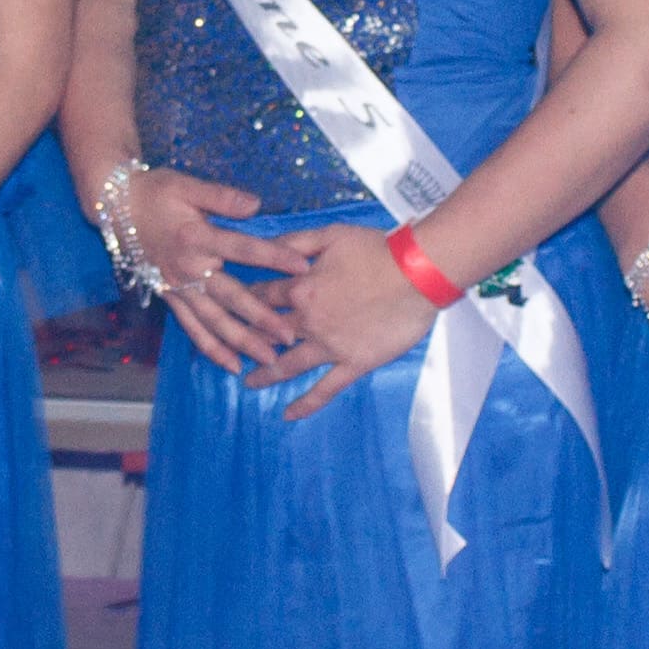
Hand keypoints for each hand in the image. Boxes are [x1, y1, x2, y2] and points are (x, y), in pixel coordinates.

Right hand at [126, 166, 292, 377]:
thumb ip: (220, 197)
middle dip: (262, 318)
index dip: (274, 257)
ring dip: (241, 342)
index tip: (303, 266)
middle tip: (290, 336)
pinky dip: (211, 348)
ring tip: (268, 359)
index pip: (243, 249)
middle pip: (231, 297)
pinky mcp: (169, 297)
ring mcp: (177, 287)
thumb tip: (255, 205)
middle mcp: (187, 268)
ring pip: (212, 321)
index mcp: (196, 238)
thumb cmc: (154, 192)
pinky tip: (232, 365)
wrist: (114, 207)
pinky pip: (191, 328)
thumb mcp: (186, 185)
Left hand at [248, 224, 440, 418]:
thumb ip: (295, 242)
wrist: (417, 272)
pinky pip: (324, 389)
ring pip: (287, 365)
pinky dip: (305, 404)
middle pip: (266, 334)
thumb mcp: (330, 234)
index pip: (260, 296)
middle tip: (231, 350)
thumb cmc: (376, 249)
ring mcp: (329, 346)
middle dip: (246, 340)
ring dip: (265, 374)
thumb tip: (266, 248)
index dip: (243, 301)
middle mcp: (307, 321)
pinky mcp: (352, 364)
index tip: (231, 308)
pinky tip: (288, 415)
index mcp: (300, 287)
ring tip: (248, 383)